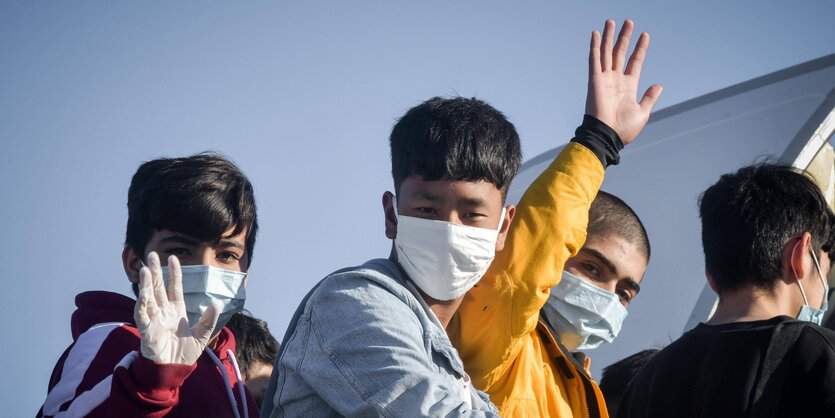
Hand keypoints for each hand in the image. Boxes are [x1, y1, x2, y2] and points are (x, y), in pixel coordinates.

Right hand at [134, 252, 219, 364]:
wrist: (175, 370)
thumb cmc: (185, 353)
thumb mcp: (202, 335)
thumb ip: (208, 320)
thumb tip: (216, 304)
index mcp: (176, 310)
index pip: (174, 287)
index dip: (174, 273)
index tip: (174, 258)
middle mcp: (163, 312)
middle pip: (158, 288)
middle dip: (155, 271)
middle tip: (151, 254)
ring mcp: (154, 320)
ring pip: (148, 298)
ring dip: (146, 284)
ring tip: (145, 269)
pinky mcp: (147, 330)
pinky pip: (142, 316)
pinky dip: (142, 305)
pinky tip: (143, 294)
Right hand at [585, 19, 662, 144]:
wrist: (607, 136)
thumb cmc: (624, 129)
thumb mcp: (643, 112)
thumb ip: (650, 97)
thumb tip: (659, 85)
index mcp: (628, 86)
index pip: (635, 62)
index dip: (640, 48)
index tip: (645, 35)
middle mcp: (616, 80)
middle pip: (620, 53)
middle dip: (624, 37)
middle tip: (628, 22)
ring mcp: (605, 79)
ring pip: (607, 52)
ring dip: (609, 37)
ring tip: (611, 21)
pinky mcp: (595, 80)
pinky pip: (595, 60)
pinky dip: (595, 47)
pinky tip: (596, 34)